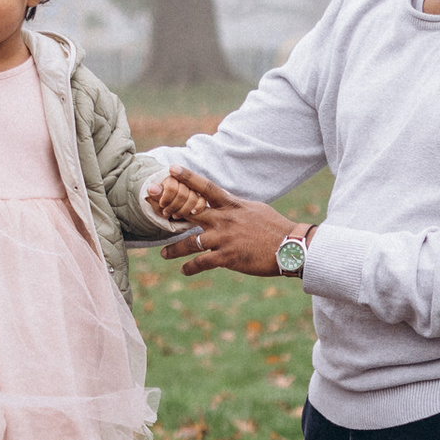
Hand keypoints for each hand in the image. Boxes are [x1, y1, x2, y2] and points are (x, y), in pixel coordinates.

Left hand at [158, 165, 296, 278]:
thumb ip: (235, 207)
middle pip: (189, 210)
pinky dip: (190, 267)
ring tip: (163, 254)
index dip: (187, 177)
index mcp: (232, 205)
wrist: (291, 247)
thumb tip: (223, 204)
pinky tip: (184, 271)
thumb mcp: (254, 210)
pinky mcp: (227, 257)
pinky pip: (202, 262)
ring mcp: (224, 238)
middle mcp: (224, 219)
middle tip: (148, 199)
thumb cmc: (274, 228)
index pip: (206, 187)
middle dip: (167, 204)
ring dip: (174, 249)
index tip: (170, 168)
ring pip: (190, 242)